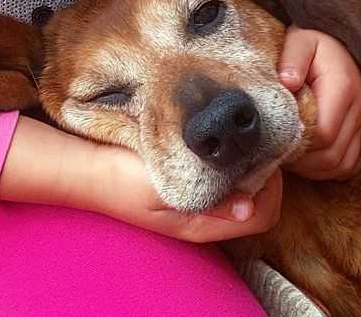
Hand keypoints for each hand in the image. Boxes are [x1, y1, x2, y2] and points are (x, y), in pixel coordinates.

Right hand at [84, 144, 282, 242]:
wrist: (89, 166)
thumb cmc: (120, 177)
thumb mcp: (159, 191)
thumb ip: (204, 202)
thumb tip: (247, 208)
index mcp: (203, 223)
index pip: (263, 214)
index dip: (271, 184)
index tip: (260, 152)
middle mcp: (206, 217)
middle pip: (261, 201)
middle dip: (266, 172)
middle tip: (254, 140)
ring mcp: (199, 202)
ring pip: (247, 189)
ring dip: (250, 165)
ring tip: (238, 138)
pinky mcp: (190, 187)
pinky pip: (227, 179)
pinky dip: (234, 163)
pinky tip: (220, 144)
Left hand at [278, 25, 360, 179]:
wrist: (335, 41)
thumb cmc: (312, 42)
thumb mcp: (299, 41)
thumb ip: (292, 58)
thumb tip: (287, 82)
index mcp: (342, 88)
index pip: (323, 134)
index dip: (298, 144)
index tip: (275, 138)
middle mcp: (358, 109)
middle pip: (332, 156)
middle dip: (301, 160)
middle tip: (276, 150)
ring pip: (341, 165)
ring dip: (313, 168)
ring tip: (289, 153)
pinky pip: (349, 165)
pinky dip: (327, 169)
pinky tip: (306, 157)